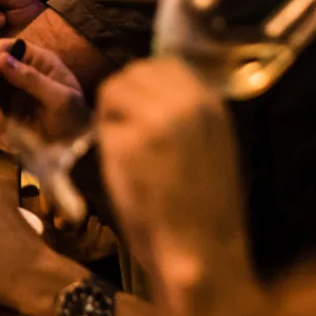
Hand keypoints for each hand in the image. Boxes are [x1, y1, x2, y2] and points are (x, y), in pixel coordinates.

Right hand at [0, 38, 88, 152]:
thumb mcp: (61, 99)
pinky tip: (1, 135)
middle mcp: (18, 73)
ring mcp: (8, 93)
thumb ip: (32, 78)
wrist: (75, 149)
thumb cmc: (75, 119)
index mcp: (36, 61)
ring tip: (0, 127)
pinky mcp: (2, 112)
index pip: (4, 47)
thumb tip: (1, 59)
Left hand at [96, 59, 257, 315]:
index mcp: (212, 102)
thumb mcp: (211, 145)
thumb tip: (152, 89)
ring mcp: (160, 116)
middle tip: (125, 134)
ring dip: (112, 117)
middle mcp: (189, 100)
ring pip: (115, 89)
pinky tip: (121, 169)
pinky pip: (103, 122)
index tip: (139, 113)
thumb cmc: (205, 211)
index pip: (166, 63)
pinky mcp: (133, 137)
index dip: (144, 85)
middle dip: (124, 97)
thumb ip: (185, 112)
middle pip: (136, 71)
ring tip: (126, 153)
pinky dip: (105, 141)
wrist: (202, 251)